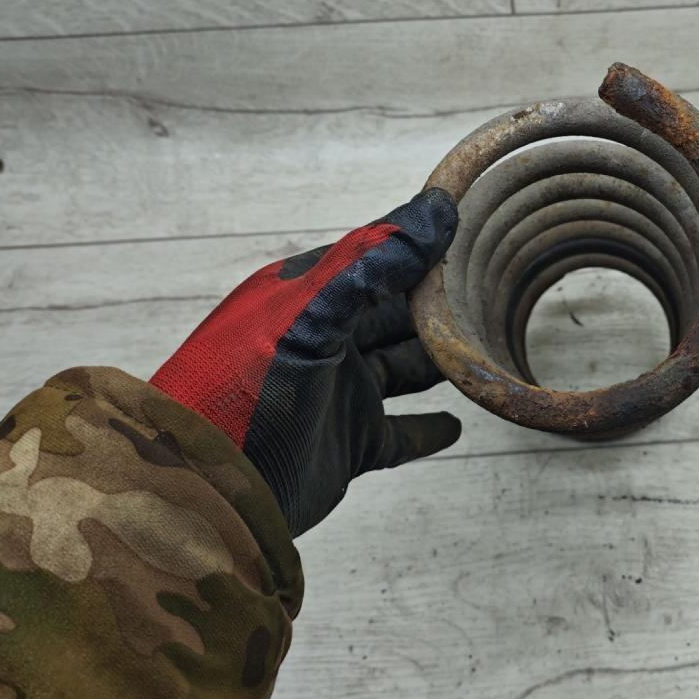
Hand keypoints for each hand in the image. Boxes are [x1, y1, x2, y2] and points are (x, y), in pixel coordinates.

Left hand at [151, 189, 459, 535]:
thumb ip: (371, 261)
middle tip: (493, 287)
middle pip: (396, 313)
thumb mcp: (307, 313)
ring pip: (405, 368)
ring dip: (441, 360)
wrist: (204, 489)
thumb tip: (436, 209)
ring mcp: (338, 394)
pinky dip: (430, 429)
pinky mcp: (348, 445)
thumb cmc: (240, 390)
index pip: (375, 258)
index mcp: (308, 297)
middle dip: (439, 302)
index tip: (472, 227)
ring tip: (485, 346)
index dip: (421, 245)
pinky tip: (458, 423)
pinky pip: (401, 434)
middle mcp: (326, 340)